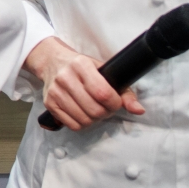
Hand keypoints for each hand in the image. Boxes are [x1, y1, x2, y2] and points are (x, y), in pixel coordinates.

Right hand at [25, 36, 143, 130]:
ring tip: (93, 110)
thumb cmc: (82, 67)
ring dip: (94, 120)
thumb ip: (124, 91)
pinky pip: (72, 125)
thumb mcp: (103, 71)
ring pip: (84, 120)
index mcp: (81, 65)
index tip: (115, 102)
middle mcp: (65, 78)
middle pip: (94, 110)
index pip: (103, 93)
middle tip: (105, 107)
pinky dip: (82, 124)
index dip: (115, 104)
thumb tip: (139, 110)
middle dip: (105, 113)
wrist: (53, 62)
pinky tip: (83, 114)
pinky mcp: (49, 104)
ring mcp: (55, 92)